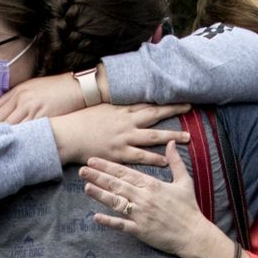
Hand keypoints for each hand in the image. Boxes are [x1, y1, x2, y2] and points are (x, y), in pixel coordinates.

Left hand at [0, 73, 82, 130]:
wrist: (77, 87)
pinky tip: (12, 146)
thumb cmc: (55, 89)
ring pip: (11, 125)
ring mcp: (32, 107)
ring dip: (0, 137)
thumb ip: (19, 98)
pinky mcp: (43, 115)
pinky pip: (27, 129)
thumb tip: (6, 111)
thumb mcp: (33, 88)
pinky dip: (18, 138)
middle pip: (0, 118)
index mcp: (18, 91)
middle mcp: (22, 98)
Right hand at [51, 103, 191, 165]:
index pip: (147, 102)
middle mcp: (126, 122)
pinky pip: (140, 156)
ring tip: (187, 138)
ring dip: (171, 137)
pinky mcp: (118, 154)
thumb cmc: (81, 120)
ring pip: (152, 137)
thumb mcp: (100, 108)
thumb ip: (117, 107)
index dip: (164, 99)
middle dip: (173, 111)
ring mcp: (123, 138)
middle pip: (154, 115)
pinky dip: (154, 159)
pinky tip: (166, 161)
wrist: (67, 135)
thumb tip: (129, 102)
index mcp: (121, 109)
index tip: (178, 96)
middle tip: (189, 109)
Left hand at [79, 140, 211, 255]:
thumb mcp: (184, 181)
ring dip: (100, 195)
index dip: (108, 166)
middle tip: (82, 170)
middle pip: (117, 185)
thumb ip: (175, 161)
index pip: (125, 173)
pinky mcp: (141, 231)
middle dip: (98, 177)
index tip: (93, 160)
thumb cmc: (189, 207)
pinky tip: (96, 217)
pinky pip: (122, 225)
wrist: (194, 234)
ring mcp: (141, 215)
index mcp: (153, 185)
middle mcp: (144, 198)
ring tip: (86, 187)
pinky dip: (109, 221)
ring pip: (116, 202)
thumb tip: (171, 143)